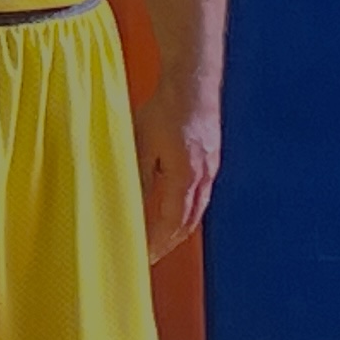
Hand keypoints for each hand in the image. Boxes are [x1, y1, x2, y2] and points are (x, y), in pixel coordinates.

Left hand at [135, 88, 218, 262]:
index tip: (144, 258)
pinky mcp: (211, 159)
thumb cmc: (165, 108)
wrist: (193, 82)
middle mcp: (202, 177)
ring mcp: (210, 169)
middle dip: (169, 242)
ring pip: (196, 210)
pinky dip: (188, 210)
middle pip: (187, 222)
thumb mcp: (141, 144)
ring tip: (163, 241)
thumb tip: (128, 206)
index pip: (170, 223)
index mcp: (184, 177)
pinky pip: (201, 195)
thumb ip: (138, 178)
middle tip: (151, 256)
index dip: (157, 243)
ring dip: (180, 229)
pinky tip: (177, 210)